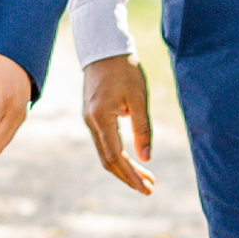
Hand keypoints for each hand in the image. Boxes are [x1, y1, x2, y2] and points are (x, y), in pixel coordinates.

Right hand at [82, 53, 155, 195]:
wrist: (103, 48)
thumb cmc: (124, 69)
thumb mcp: (139, 99)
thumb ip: (142, 129)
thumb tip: (146, 159)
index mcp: (101, 119)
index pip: (116, 156)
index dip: (131, 175)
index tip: (146, 188)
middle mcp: (91, 122)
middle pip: (108, 160)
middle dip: (128, 176)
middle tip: (149, 189)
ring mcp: (89, 119)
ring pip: (105, 152)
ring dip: (124, 167)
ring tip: (146, 178)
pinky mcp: (92, 115)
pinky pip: (104, 142)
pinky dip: (118, 154)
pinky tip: (132, 158)